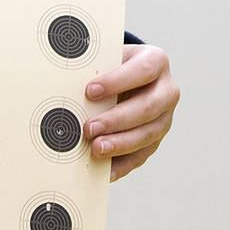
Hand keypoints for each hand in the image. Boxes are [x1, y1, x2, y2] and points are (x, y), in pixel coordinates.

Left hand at [83, 44, 177, 181]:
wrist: (126, 77)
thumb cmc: (111, 65)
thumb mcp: (106, 58)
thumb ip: (93, 67)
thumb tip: (64, 82)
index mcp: (156, 61)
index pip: (143, 70)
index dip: (118, 81)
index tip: (90, 91)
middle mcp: (166, 90)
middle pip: (148, 107)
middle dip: (117, 119)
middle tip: (89, 128)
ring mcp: (165, 117)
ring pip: (148, 134)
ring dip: (120, 144)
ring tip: (95, 149)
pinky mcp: (156, 139)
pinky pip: (142, 155)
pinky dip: (123, 164)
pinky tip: (105, 170)